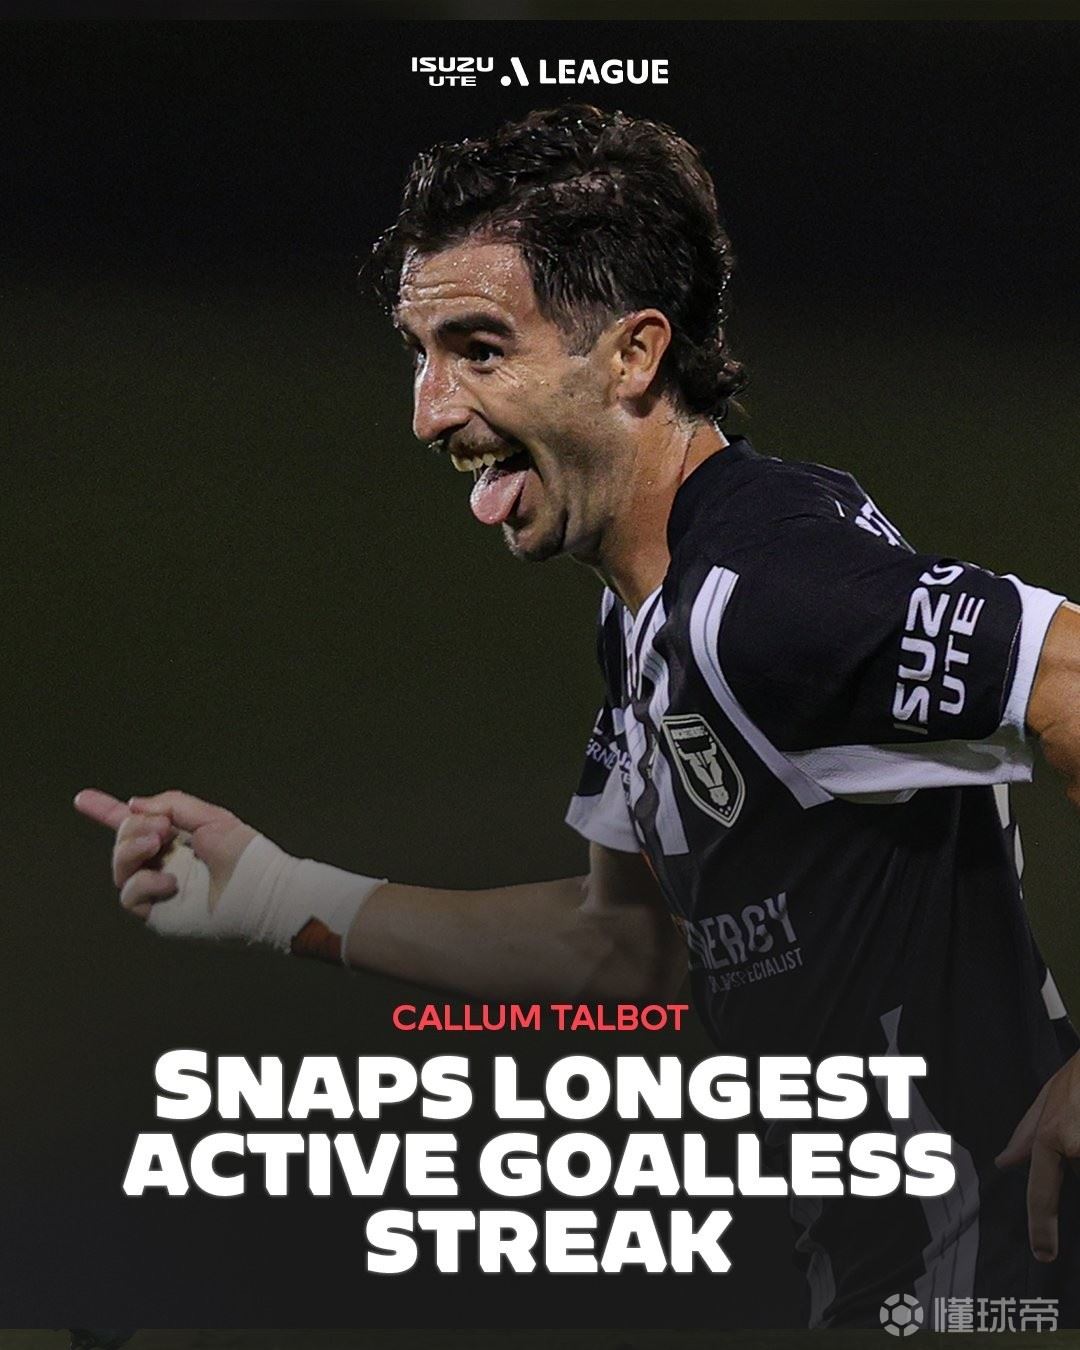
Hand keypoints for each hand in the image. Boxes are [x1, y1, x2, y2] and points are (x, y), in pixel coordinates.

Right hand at [73, 788, 255, 921]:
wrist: (259, 891)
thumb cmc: (244, 854)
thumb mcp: (210, 817)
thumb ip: (171, 805)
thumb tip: (133, 804)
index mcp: (176, 838)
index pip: (135, 824)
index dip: (106, 810)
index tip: (81, 798)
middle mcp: (162, 861)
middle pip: (122, 841)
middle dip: (132, 828)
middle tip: (160, 828)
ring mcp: (158, 887)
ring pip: (120, 867)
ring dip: (130, 849)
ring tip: (156, 844)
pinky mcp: (157, 912)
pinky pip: (129, 895)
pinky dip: (143, 882)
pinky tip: (169, 880)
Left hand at [996, 1050, 1079, 1261]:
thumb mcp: (1049, 1095)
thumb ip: (1026, 1133)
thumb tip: (1004, 1162)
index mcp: (1052, 1137)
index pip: (1042, 1192)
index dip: (1042, 1227)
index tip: (1043, 1254)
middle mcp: (1075, 1148)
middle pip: (1077, 1180)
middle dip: (1077, 1160)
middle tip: (1077, 1124)